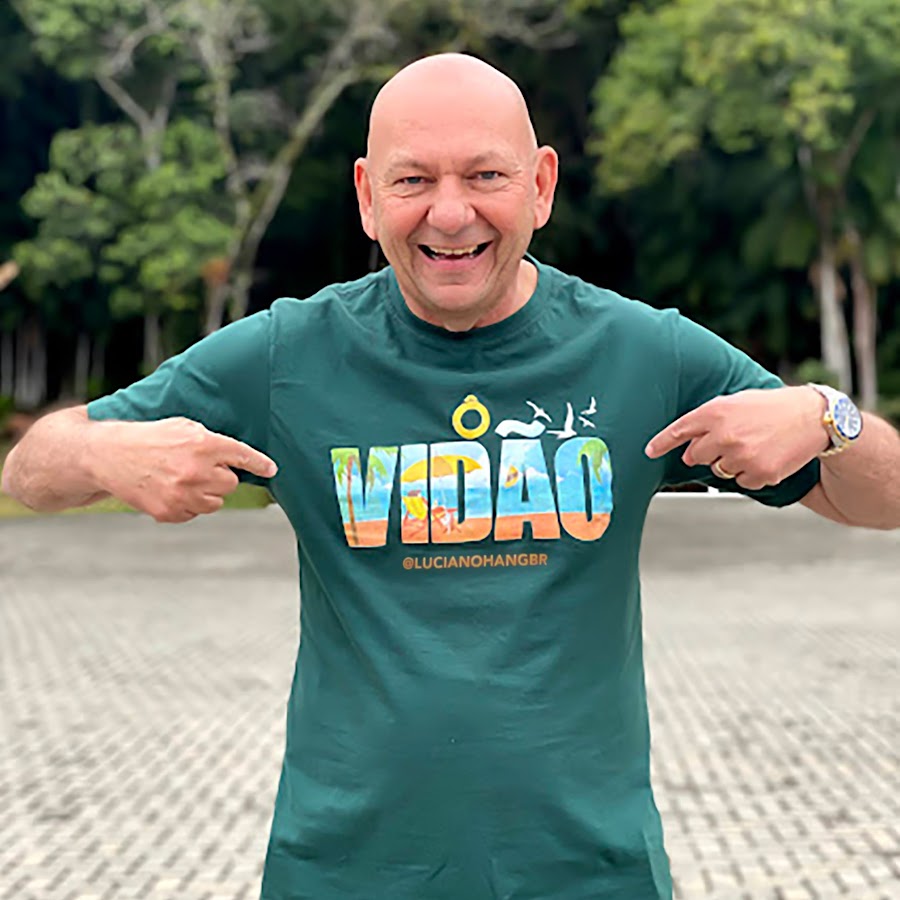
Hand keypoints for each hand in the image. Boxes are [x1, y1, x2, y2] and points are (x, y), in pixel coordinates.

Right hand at [87, 417, 276, 523]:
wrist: (108, 455)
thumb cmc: (150, 438)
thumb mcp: (182, 426)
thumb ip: (211, 440)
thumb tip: (238, 459)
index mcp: (202, 443)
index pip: (242, 456)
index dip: (259, 464)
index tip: (271, 470)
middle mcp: (196, 470)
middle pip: (231, 483)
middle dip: (220, 476)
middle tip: (199, 467)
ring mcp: (183, 494)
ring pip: (216, 502)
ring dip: (206, 492)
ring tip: (182, 478)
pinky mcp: (170, 512)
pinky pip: (195, 513)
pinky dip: (188, 504)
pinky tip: (170, 489)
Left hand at [644, 386, 828, 489]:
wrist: (812, 417)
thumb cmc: (771, 407)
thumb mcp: (736, 402)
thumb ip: (709, 418)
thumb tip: (687, 443)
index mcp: (716, 412)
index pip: (679, 430)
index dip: (661, 443)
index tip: (648, 452)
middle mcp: (724, 435)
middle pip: (696, 457)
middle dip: (706, 453)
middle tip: (730, 441)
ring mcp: (741, 456)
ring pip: (719, 471)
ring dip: (730, 462)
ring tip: (753, 445)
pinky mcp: (758, 473)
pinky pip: (740, 482)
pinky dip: (750, 474)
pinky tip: (765, 456)